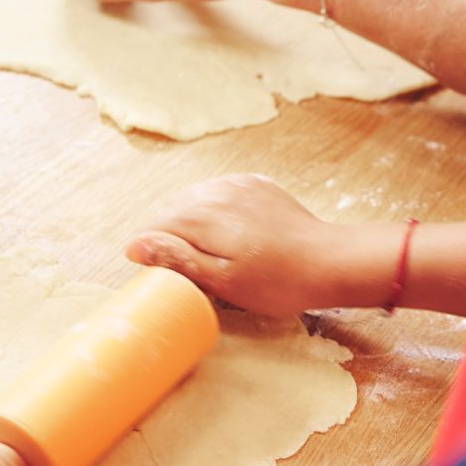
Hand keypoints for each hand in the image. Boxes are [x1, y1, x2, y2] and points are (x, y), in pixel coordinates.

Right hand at [126, 174, 367, 315]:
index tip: (171, 279)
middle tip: (196, 272)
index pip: (153, 229)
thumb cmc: (277, 281)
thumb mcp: (222, 281)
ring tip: (215, 255)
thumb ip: (178, 260)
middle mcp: (216, 190)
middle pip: (172, 213)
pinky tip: (234, 236)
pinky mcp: (257, 185)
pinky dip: (218, 213)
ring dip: (195, 226)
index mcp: (202, 214)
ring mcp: (239, 184)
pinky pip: (222, 195)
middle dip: (174, 239)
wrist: (329, 261)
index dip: (155, 257)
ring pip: (196, 201)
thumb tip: (136, 245)